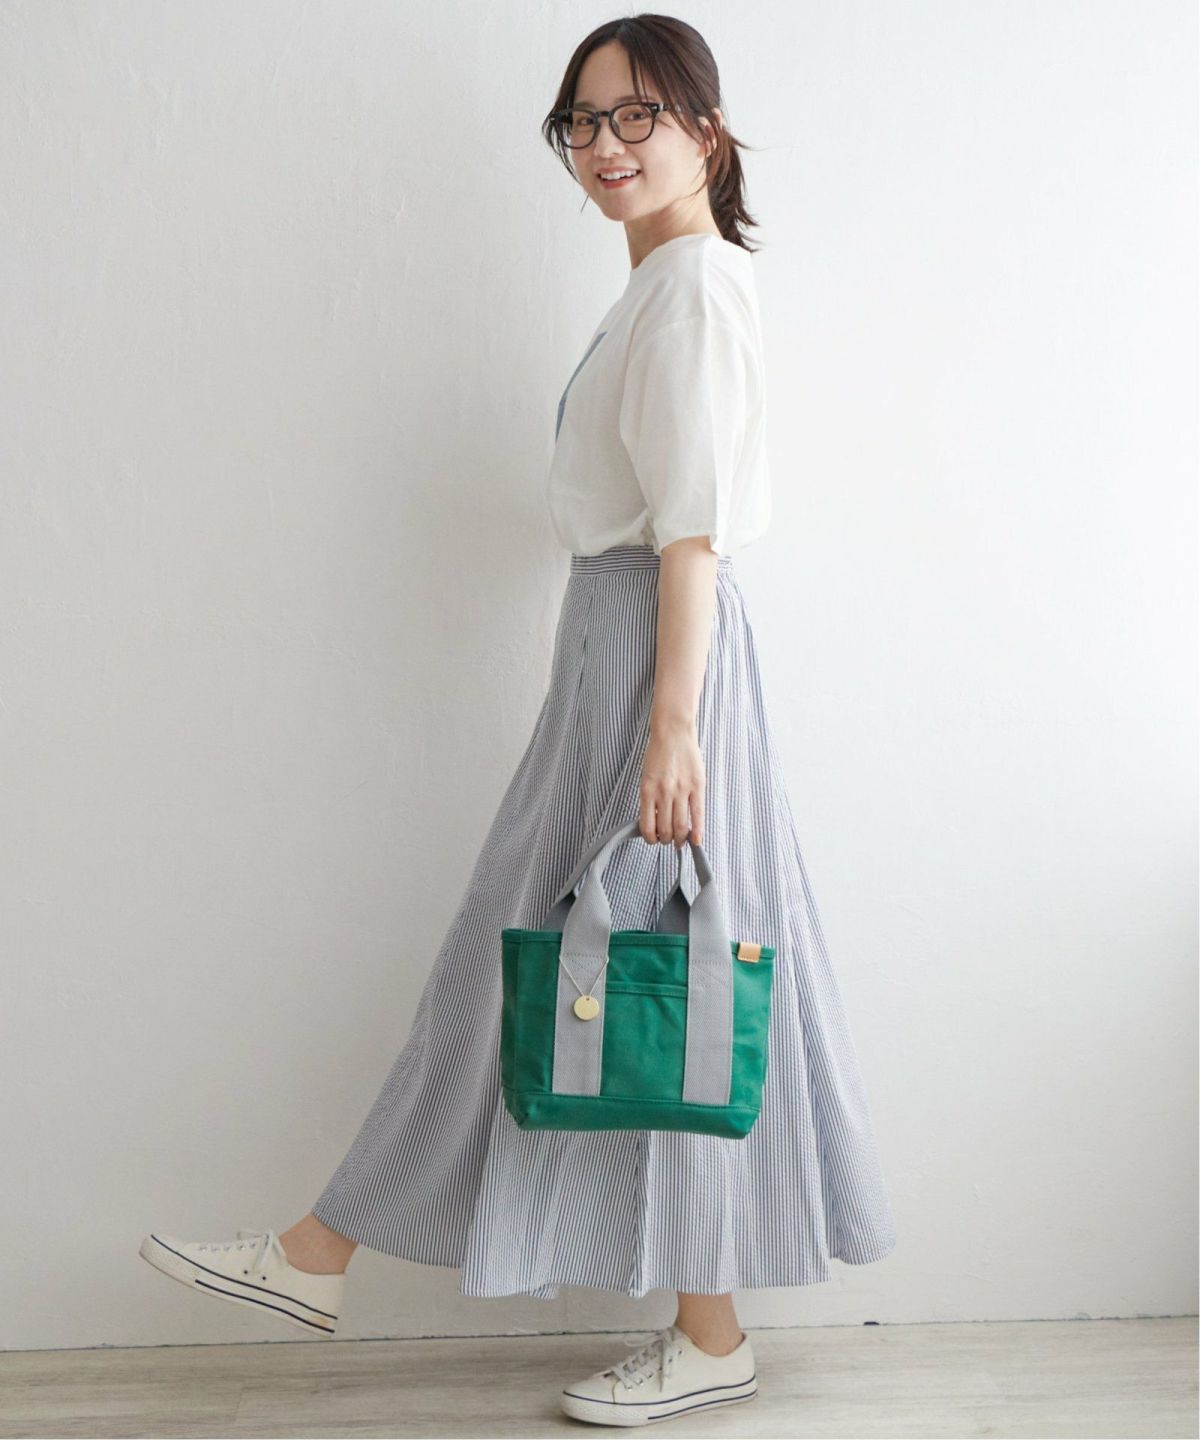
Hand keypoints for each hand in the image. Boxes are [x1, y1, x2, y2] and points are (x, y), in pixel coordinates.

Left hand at [639, 718, 704, 847]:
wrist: (673, 732)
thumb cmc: (659, 753)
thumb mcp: (647, 777)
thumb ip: (651, 799)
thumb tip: (656, 821)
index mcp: (647, 791)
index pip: (647, 826)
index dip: (650, 839)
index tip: (653, 840)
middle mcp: (664, 793)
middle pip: (665, 829)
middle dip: (666, 840)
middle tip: (668, 840)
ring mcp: (682, 790)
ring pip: (681, 826)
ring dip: (680, 838)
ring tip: (680, 840)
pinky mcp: (697, 786)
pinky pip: (698, 814)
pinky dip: (698, 830)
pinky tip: (696, 840)